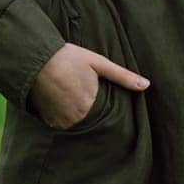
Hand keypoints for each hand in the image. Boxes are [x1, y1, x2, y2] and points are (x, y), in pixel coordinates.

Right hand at [29, 43, 149, 129]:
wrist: (36, 59)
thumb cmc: (69, 58)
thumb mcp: (98, 63)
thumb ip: (123, 76)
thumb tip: (146, 85)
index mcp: (91, 105)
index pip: (106, 115)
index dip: (106, 109)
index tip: (105, 106)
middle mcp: (77, 117)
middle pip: (91, 121)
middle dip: (92, 114)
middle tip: (85, 98)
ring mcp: (62, 122)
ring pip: (77, 125)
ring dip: (78, 117)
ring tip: (74, 101)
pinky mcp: (49, 122)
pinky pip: (62, 125)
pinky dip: (65, 118)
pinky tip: (63, 104)